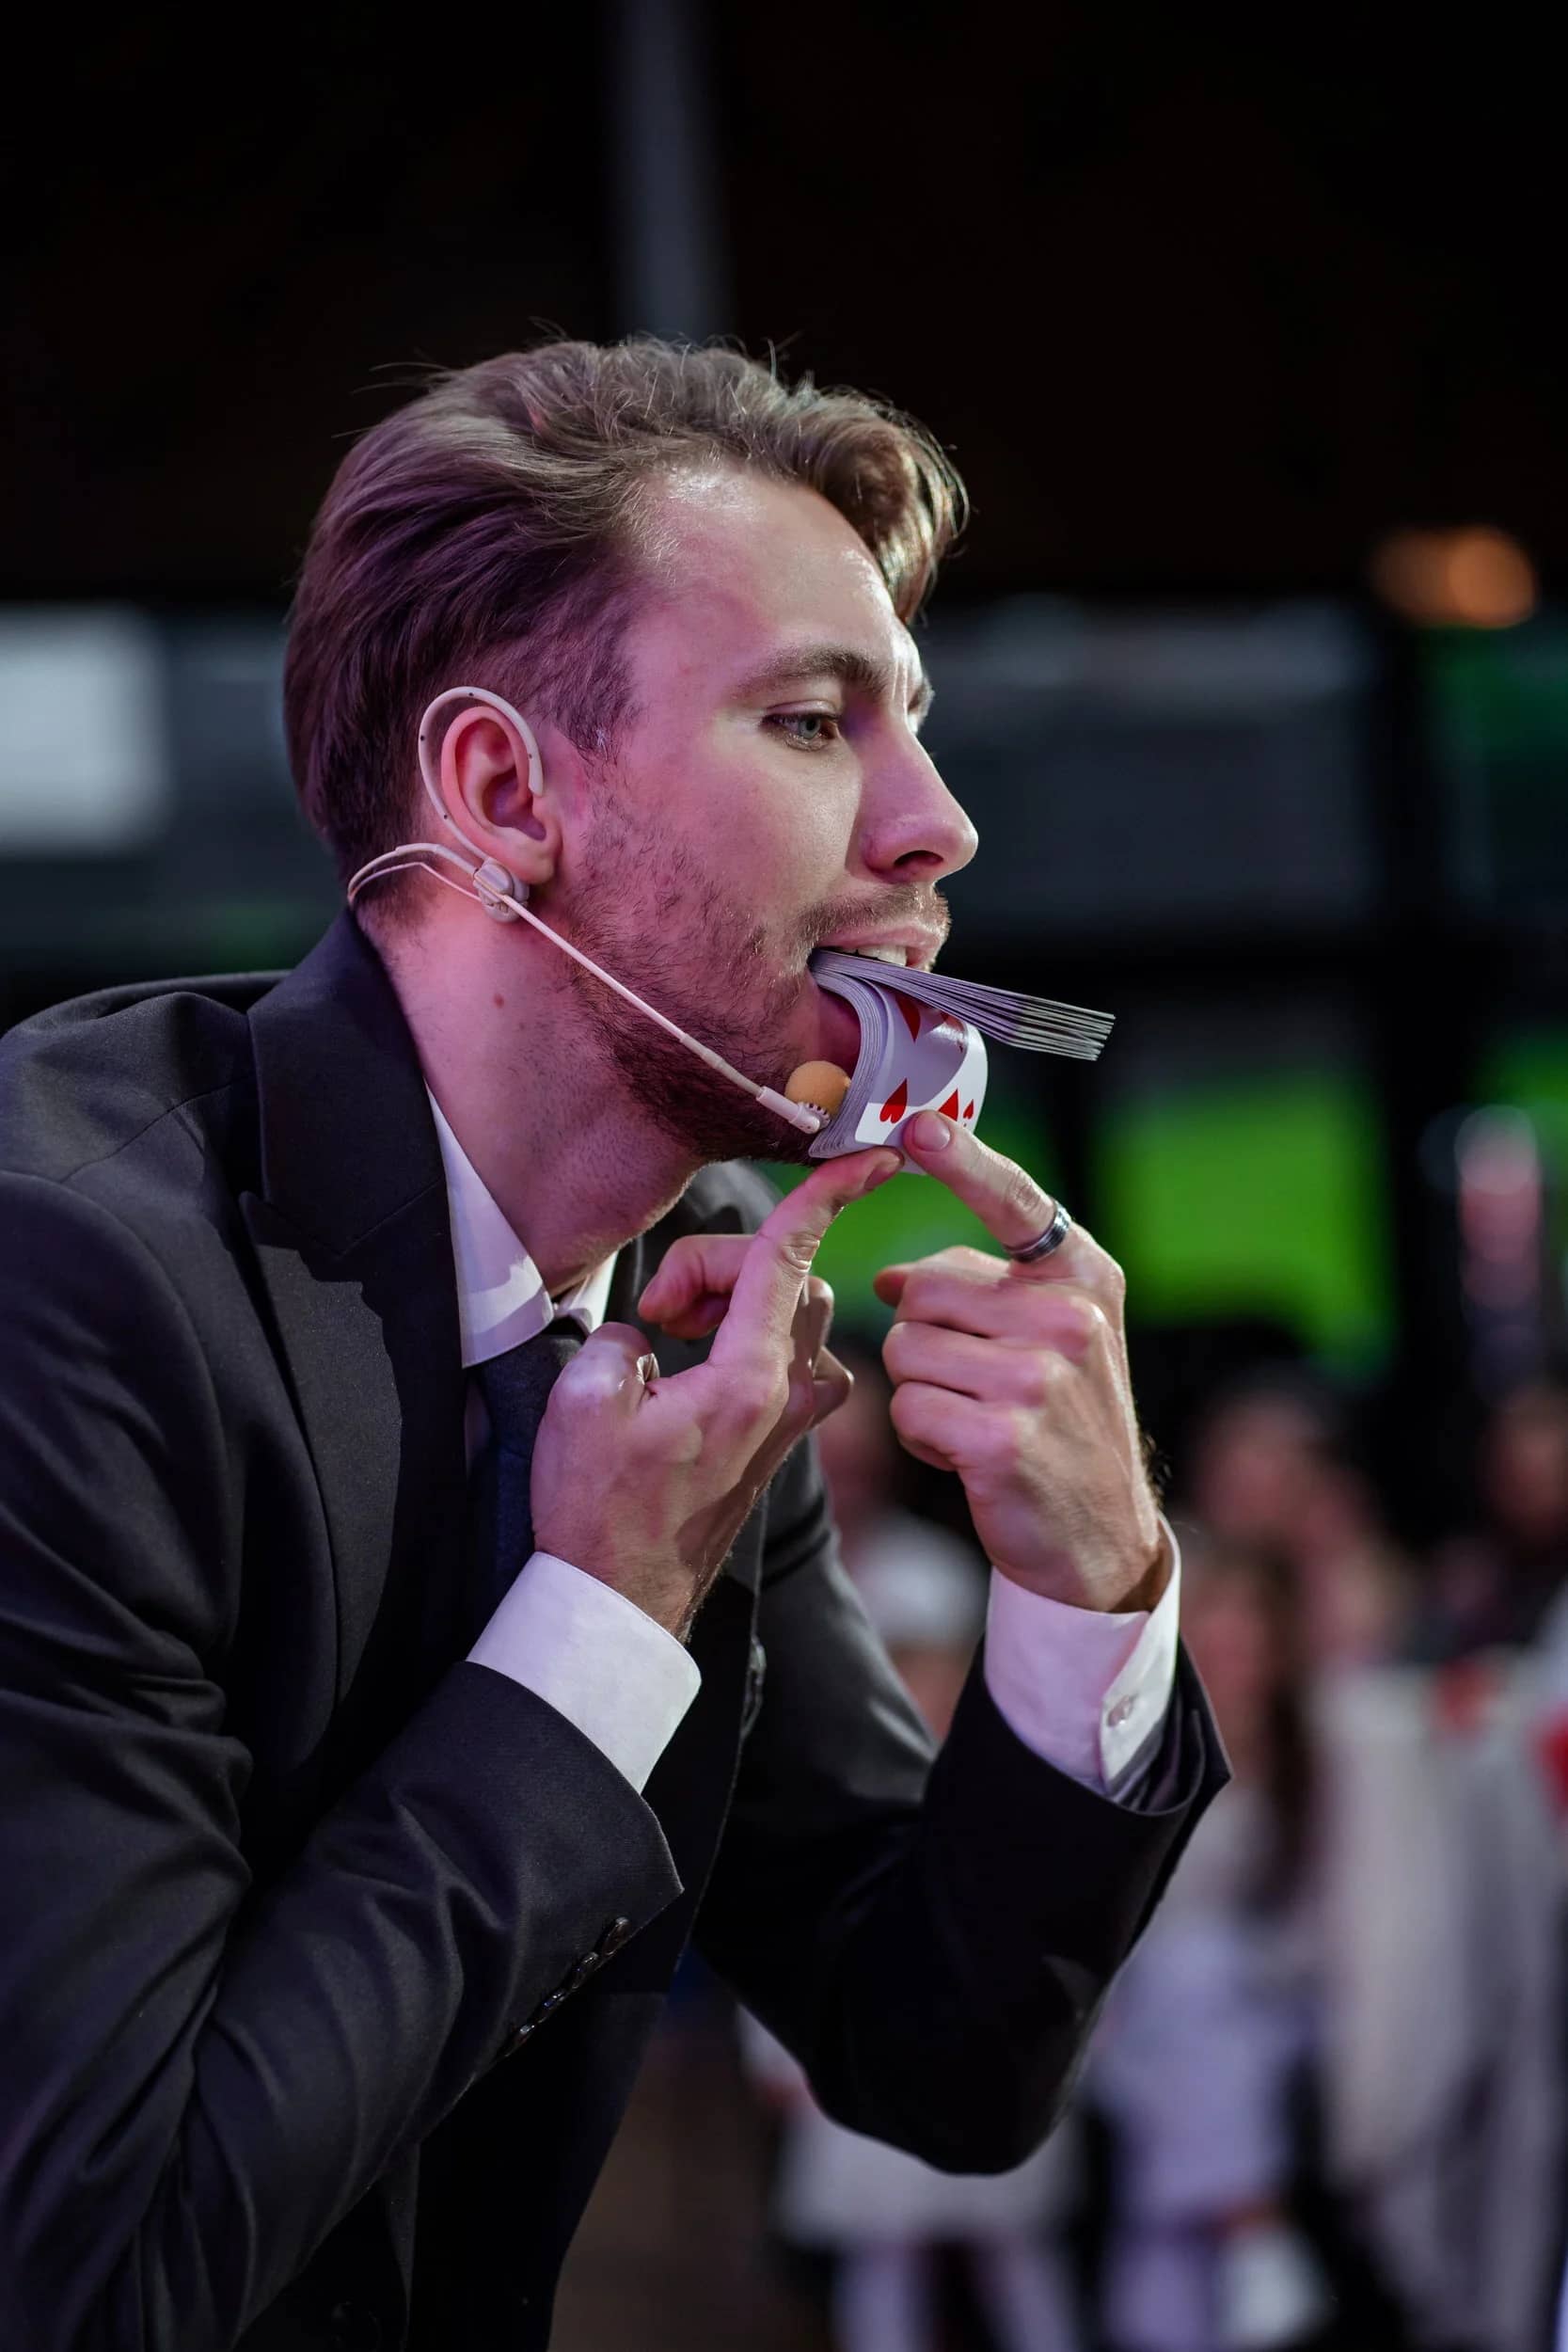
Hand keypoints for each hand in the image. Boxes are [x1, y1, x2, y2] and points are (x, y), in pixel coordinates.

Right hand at [530, 1147, 898, 1636]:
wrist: (622, 1599)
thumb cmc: (600, 1513)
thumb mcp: (583, 1405)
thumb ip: (617, 1337)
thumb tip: (641, 1333)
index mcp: (748, 1379)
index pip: (790, 1258)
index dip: (826, 1195)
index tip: (870, 1157)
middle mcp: (787, 1394)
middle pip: (788, 1277)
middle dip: (721, 1263)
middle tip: (657, 1309)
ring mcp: (792, 1415)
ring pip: (793, 1311)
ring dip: (735, 1296)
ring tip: (669, 1332)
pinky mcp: (783, 1431)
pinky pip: (785, 1349)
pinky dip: (744, 1331)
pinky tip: (688, 1362)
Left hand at [873, 1112, 1165, 1613]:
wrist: (1101, 1535)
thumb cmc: (1061, 1423)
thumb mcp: (1049, 1339)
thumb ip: (982, 1293)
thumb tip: (888, 1277)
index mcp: (1083, 1276)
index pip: (1014, 1200)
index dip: (962, 1158)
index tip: (918, 1124)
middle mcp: (1069, 1318)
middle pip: (920, 1289)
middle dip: (924, 1337)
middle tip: (976, 1384)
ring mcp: (1038, 1378)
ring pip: (905, 1350)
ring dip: (921, 1391)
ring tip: (976, 1419)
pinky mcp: (1002, 1438)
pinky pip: (907, 1408)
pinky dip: (922, 1436)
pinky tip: (969, 1455)